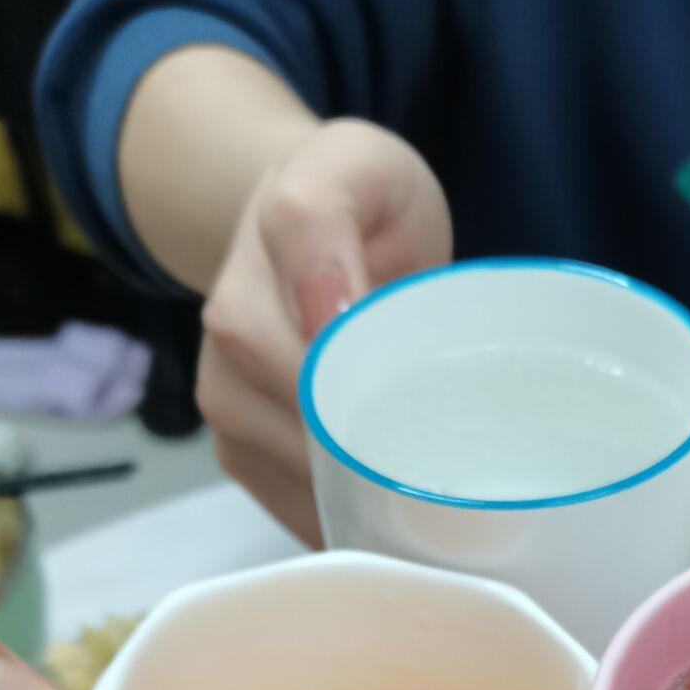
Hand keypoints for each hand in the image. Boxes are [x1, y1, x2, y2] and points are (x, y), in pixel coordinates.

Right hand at [197, 119, 451, 544]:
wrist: (304, 217)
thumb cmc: (355, 199)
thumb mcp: (356, 168)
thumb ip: (322, 218)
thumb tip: (319, 315)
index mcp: (254, 290)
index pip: (312, 372)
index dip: (374, 408)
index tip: (435, 421)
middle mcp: (226, 353)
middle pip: (314, 444)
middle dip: (387, 467)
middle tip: (462, 484)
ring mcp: (227, 409)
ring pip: (306, 488)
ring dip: (372, 504)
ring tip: (437, 506)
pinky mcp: (239, 451)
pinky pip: (296, 510)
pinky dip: (350, 520)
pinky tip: (397, 518)